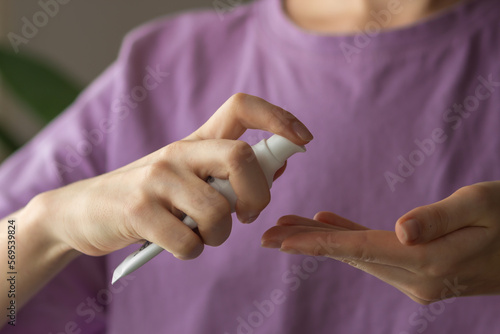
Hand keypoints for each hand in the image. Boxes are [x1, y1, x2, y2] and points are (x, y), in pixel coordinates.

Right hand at [33, 93, 312, 259]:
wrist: (85, 210)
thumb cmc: (152, 196)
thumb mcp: (190, 176)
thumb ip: (231, 170)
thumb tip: (281, 164)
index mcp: (196, 141)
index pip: (242, 106)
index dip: (279, 117)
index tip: (303, 139)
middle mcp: (179, 152)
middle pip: (240, 157)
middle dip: (258, 194)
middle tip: (248, 214)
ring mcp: (156, 179)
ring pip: (218, 211)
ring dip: (220, 235)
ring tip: (203, 235)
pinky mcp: (137, 211)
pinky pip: (189, 243)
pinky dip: (192, 252)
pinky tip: (178, 244)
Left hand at [261, 181, 499, 303]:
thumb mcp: (482, 206)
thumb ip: (439, 217)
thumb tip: (398, 230)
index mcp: (428, 261)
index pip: (357, 250)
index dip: (314, 243)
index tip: (277, 240)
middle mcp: (417, 277)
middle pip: (350, 254)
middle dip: (306, 243)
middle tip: (265, 234)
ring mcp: (418, 278)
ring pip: (358, 254)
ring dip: (323, 240)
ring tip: (286, 228)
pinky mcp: (421, 270)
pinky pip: (376, 253)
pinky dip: (350, 238)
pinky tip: (328, 222)